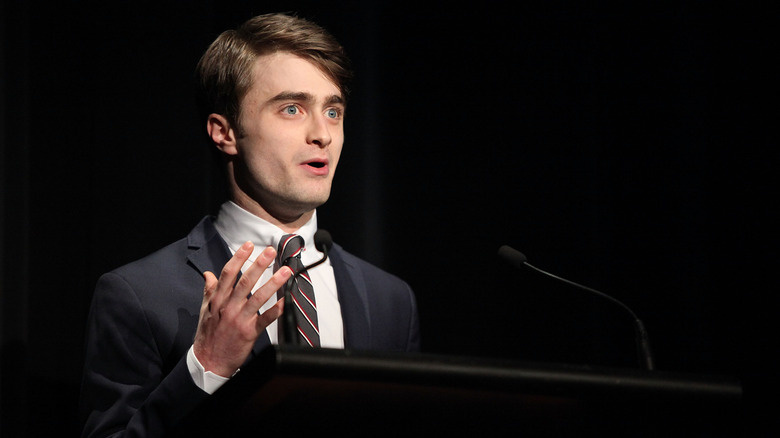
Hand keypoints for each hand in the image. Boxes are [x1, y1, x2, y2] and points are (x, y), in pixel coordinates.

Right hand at [192, 241, 290, 376]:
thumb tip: (208, 274)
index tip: (249, 245)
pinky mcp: (249, 333)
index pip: (228, 274)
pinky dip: (276, 310)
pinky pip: (265, 319)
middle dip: (259, 265)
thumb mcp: (204, 311)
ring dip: (273, 283)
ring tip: (285, 271)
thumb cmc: (208, 335)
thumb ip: (209, 291)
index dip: (239, 258)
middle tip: (271, 251)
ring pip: (258, 298)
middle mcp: (228, 307)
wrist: (208, 362)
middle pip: (245, 282)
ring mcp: (239, 320)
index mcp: (217, 300)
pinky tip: (286, 301)